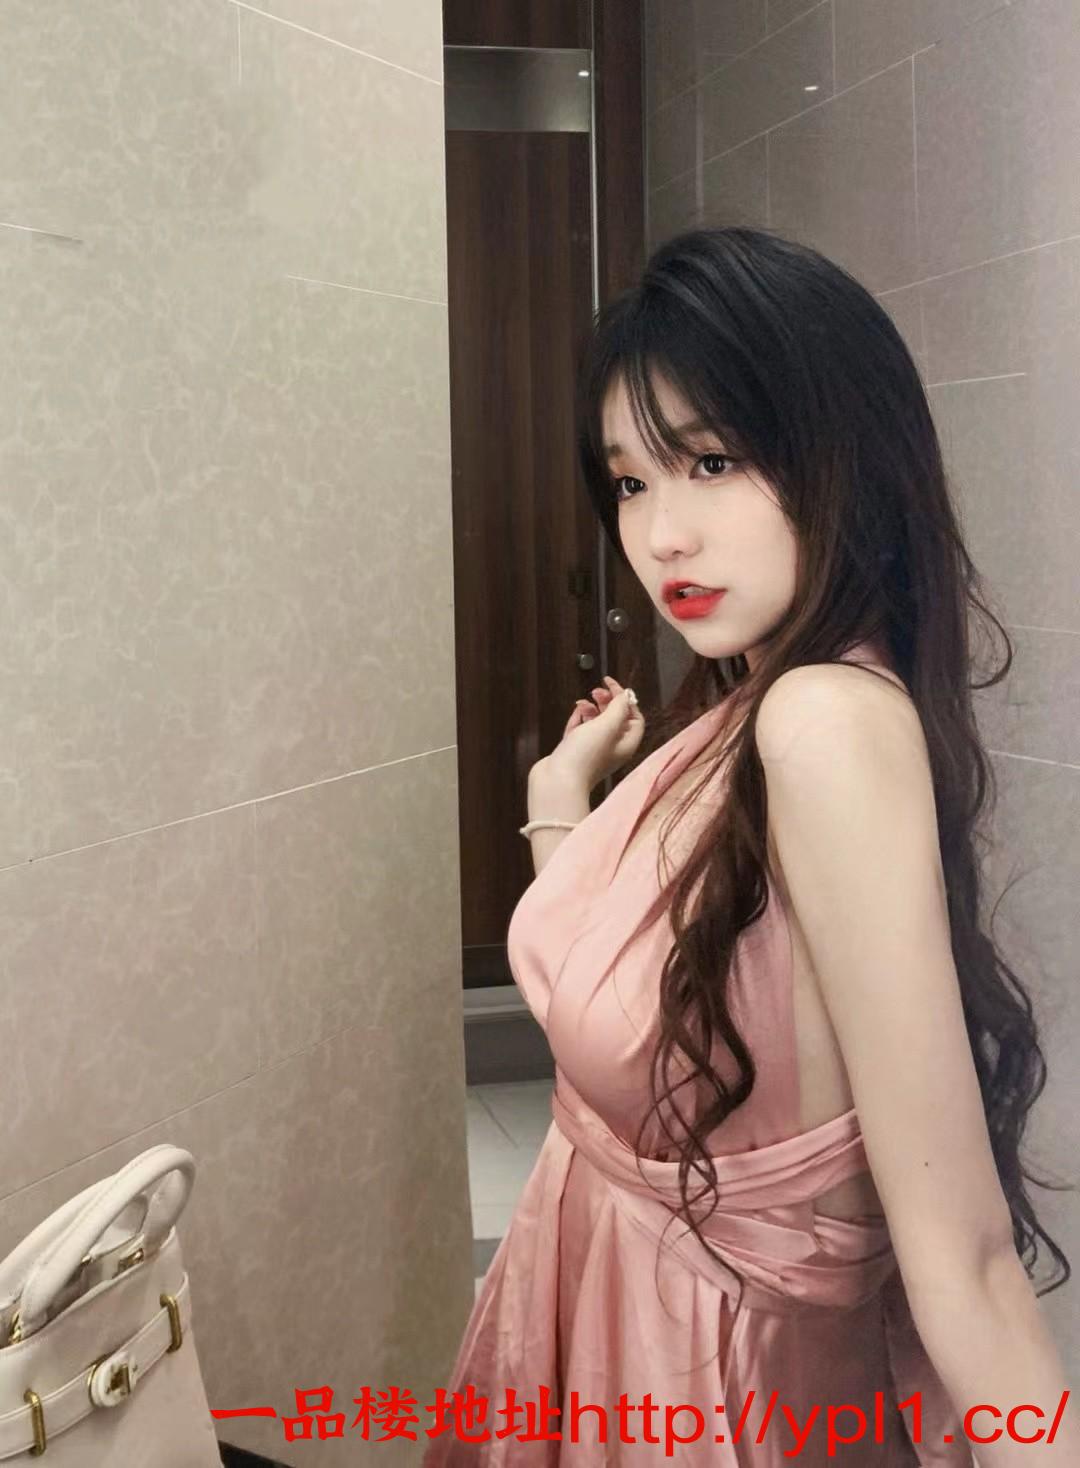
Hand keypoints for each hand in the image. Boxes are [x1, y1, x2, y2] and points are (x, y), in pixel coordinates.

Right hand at [537, 676, 645, 791]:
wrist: (557, 780)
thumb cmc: (585, 754)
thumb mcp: (608, 725)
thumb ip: (618, 708)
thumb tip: (624, 696)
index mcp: (625, 745)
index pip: (634, 718)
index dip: (625, 700)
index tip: (610, 685)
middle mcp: (611, 749)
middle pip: (615, 720)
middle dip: (607, 702)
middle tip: (595, 692)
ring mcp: (591, 751)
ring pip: (596, 724)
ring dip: (592, 709)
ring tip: (582, 703)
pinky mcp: (573, 752)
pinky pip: (580, 731)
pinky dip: (579, 719)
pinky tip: (576, 711)